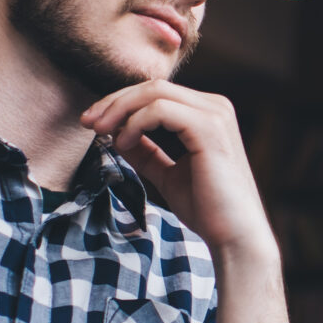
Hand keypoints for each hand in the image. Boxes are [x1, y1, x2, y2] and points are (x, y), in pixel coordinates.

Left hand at [82, 82, 277, 263]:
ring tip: (100, 131)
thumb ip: (146, 152)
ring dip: (119, 109)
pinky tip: (123, 143)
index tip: (92, 123)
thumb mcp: (168, 174)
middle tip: (87, 121)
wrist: (235, 236)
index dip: (121, 103)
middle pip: (153, 86)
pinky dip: (134, 123)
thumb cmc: (207, 208)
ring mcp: (214, 114)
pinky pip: (160, 110)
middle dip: (114, 101)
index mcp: (208, 114)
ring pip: (154, 92)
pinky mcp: (208, 128)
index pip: (157, 93)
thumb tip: (114, 135)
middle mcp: (215, 106)